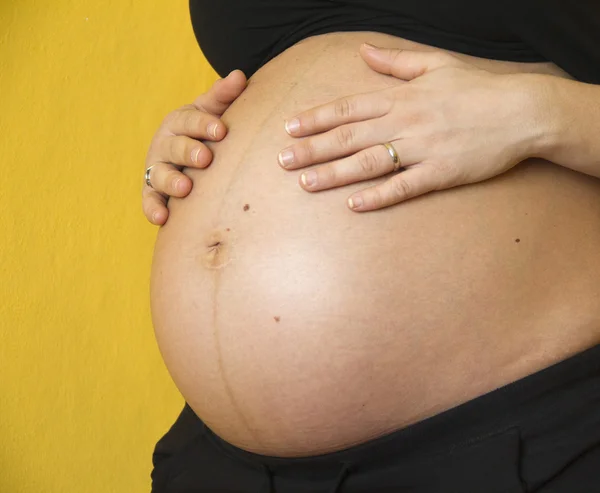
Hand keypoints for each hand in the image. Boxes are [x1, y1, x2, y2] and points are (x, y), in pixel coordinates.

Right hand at [142, 70, 246, 223]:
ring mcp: (157, 168)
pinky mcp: (153, 192)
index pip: (190, 120)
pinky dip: (153, 209)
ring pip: (159, 174)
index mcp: (180, 122)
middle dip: (188, 151)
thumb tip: (240, 76)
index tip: (221, 131)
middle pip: (174, 146)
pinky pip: (150, 200)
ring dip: (171, 181)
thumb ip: (223, 97)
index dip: (204, 125)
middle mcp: (165, 144)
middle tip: (205, 158)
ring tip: (185, 188)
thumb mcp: (213, 112)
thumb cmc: (206, 132)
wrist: (190, 157)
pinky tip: (162, 218)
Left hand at [279, 44, 538, 210]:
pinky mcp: (440, 173)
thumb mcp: (436, 65)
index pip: (349, 107)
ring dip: (334, 173)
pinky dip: (379, 196)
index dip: (317, 118)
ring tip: (305, 183)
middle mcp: (406, 122)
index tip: (289, 128)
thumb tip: (363, 50)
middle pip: (349, 136)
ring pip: (368, 162)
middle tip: (282, 161)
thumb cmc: (478, 88)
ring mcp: (422, 149)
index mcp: (402, 97)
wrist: (522, 111)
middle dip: (312, 149)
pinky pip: (404, 187)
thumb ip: (395, 62)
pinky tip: (354, 206)